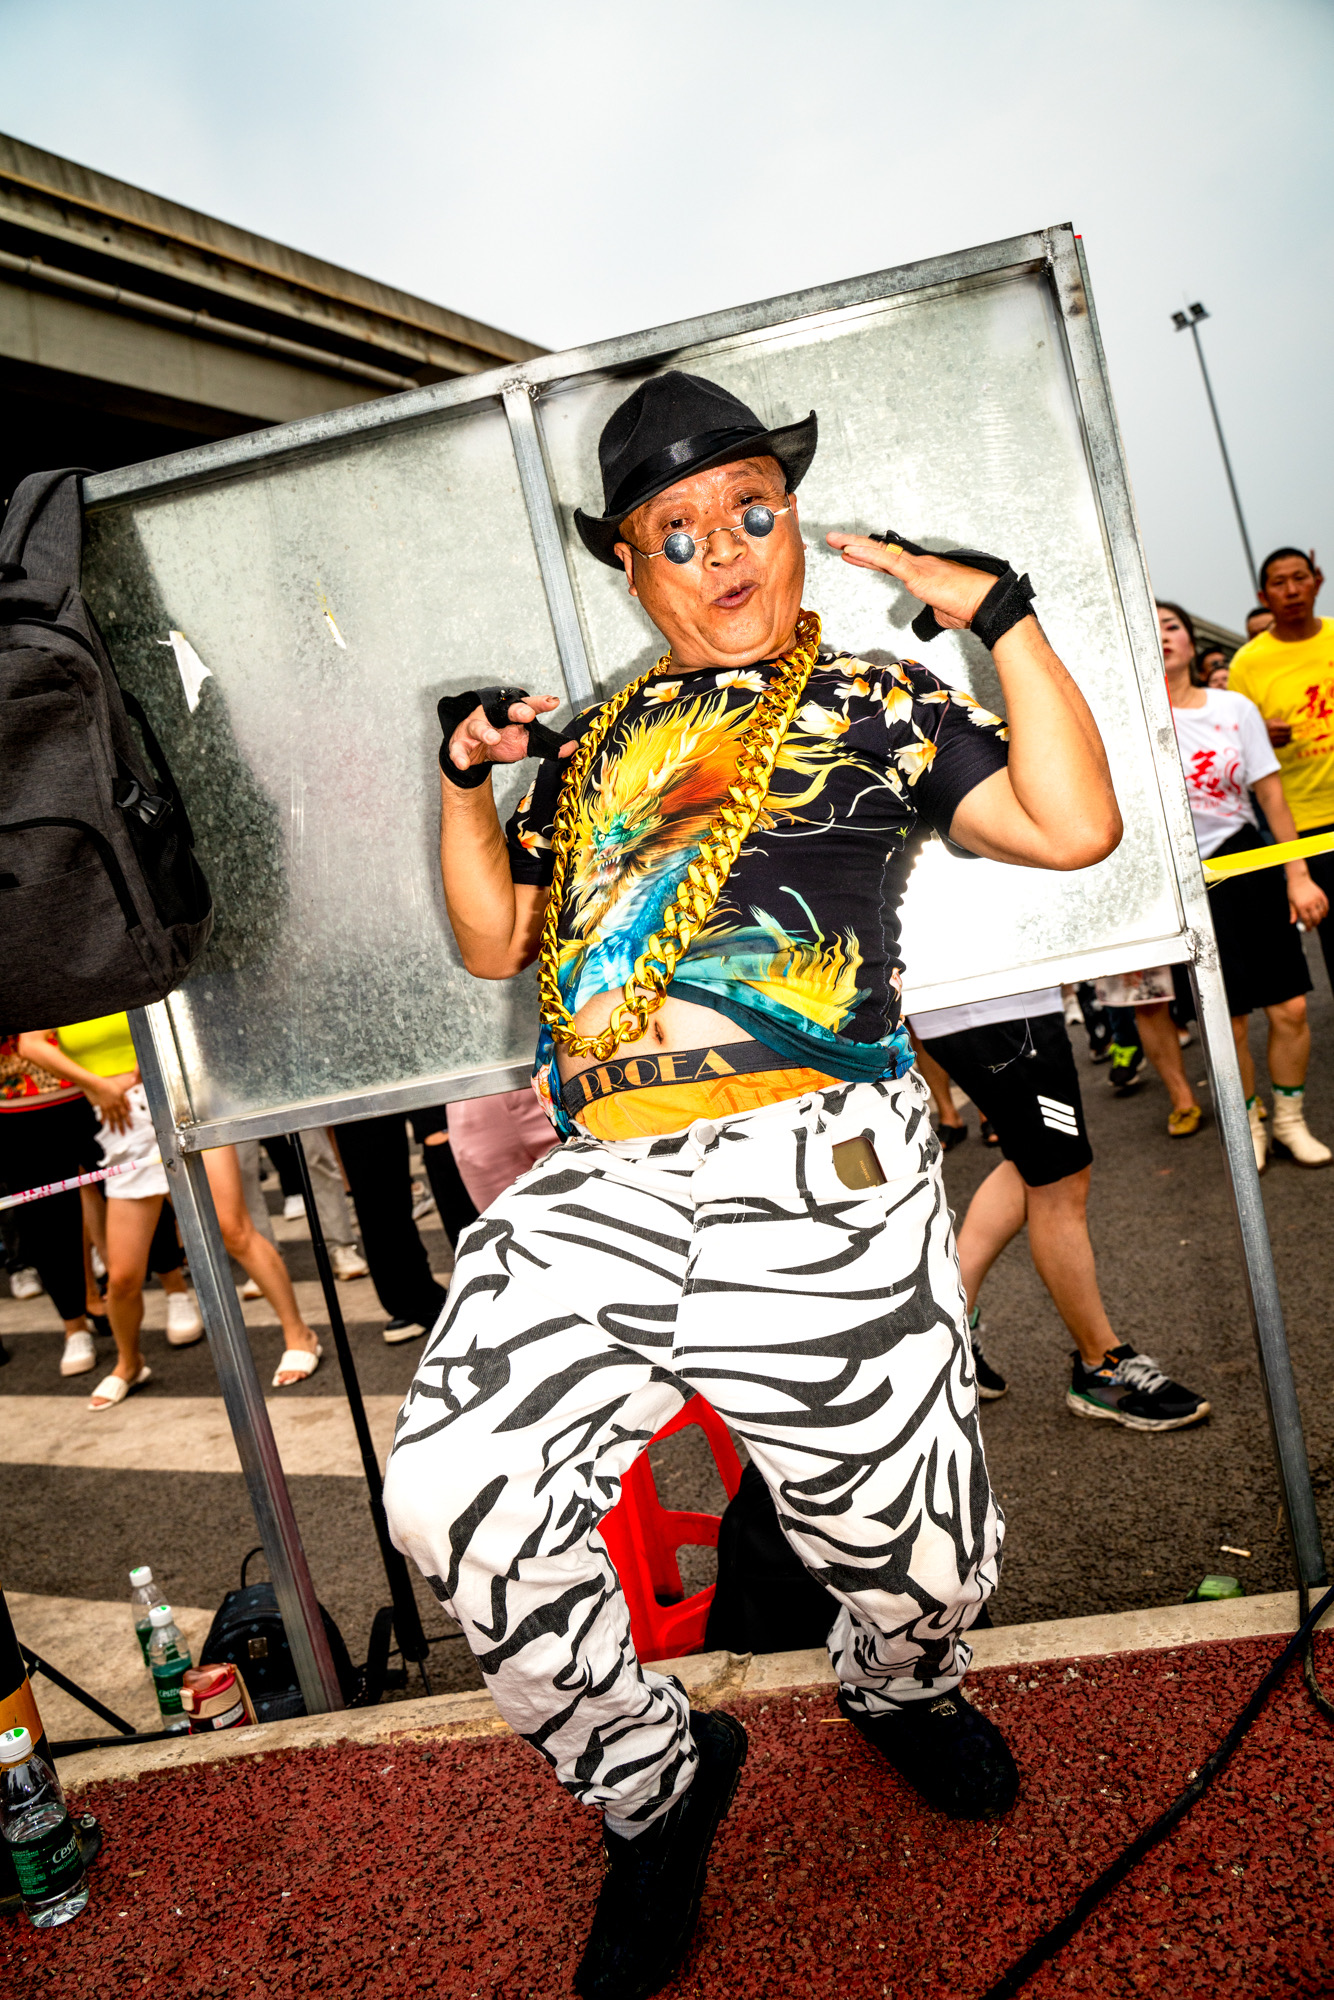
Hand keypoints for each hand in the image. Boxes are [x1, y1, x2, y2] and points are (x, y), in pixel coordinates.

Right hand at [91, 1077, 134, 1132]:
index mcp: (120, 1102)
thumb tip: (130, 1108)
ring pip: (111, 1118)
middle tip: (123, 1134)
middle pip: (118, 1118)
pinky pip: (103, 1114)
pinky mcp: (101, 1106)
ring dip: (112, 1126)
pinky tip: (103, 1123)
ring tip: (113, 1131)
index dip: (128, 1121)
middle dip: (121, 1126)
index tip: (131, 1127)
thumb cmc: (109, 1085)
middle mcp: (114, 1106)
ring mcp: (107, 1107)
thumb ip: (126, 1100)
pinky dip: (103, 1119)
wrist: (97, 1085)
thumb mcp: (121, 1089)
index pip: (125, 1114)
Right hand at [446, 695, 574, 776]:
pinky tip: (463, 763)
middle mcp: (492, 716)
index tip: (553, 702)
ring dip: (486, 732)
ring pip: (478, 726)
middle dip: (516, 710)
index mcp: (510, 713)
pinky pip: (459, 750)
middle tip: (528, 714)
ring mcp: (474, 728)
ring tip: (494, 738)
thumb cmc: (502, 739)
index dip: (540, 703)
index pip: (527, 705)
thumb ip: (547, 745)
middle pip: (503, 710)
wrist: (474, 752)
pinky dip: (460, 757)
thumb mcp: (525, 742)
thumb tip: (572, 747)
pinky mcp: (460, 744)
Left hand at [825, 533, 998, 630]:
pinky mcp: (919, 574)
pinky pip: (888, 563)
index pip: (888, 563)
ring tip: (834, 540)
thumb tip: (931, 615)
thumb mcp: (943, 612)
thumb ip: (932, 610)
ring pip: (880, 553)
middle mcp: (918, 565)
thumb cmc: (970, 608)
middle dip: (855, 545)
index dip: (868, 557)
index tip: (850, 552)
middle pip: (880, 553)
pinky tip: (851, 551)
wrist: (986, 604)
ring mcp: (918, 568)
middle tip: (834, 539)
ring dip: (854, 546)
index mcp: (922, 572)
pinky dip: (868, 556)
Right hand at [1267, 718, 1292, 747]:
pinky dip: (1284, 742)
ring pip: (1287, 740)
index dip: (1289, 727)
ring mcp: (1273, 741)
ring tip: (1285, 736)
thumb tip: (1289, 727)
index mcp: (1274, 727)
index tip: (1287, 727)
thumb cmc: (1265, 726)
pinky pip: (1283, 745)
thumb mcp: (1272, 720)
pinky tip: (1282, 740)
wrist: (1255, 734)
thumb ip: (1281, 721)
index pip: (1288, 727)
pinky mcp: (1273, 746)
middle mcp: (1274, 734)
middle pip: (1288, 734)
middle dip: (1289, 732)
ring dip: (1287, 738)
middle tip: (1288, 732)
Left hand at [1287, 871, 1327, 928]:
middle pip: (1316, 918)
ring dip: (1321, 918)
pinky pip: (1326, 906)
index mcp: (1301, 906)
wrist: (1299, 879)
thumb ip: (1293, 913)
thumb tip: (1293, 922)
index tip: (1308, 929)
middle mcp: (1310, 903)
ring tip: (1318, 920)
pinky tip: (1323, 914)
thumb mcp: (1291, 902)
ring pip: (1322, 913)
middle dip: (1315, 923)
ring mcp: (1317, 899)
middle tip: (1313, 925)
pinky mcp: (1321, 895)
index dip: (1308, 926)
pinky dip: (1326, 911)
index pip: (1307, 920)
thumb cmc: (1293, 891)